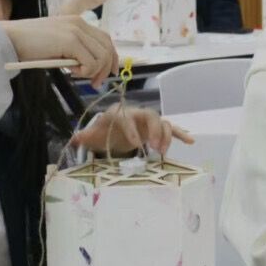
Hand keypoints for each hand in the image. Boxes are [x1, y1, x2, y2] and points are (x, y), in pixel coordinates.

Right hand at [0, 15, 117, 86]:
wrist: (9, 39)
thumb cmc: (29, 45)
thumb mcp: (57, 45)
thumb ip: (75, 49)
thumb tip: (92, 67)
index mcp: (77, 22)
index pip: (105, 39)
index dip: (111, 57)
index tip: (110, 72)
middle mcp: (79, 23)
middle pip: (107, 48)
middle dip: (105, 69)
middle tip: (95, 83)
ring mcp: (76, 31)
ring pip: (101, 57)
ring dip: (93, 71)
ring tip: (75, 73)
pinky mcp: (71, 41)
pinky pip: (91, 63)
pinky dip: (84, 71)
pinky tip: (70, 70)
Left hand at [70, 104, 194, 155]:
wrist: (115, 126)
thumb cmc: (106, 129)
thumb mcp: (95, 133)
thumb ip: (86, 136)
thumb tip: (74, 139)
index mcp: (121, 113)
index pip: (127, 118)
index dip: (132, 129)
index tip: (136, 145)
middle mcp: (138, 114)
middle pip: (150, 115)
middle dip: (154, 130)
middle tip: (154, 147)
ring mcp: (149, 121)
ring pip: (162, 122)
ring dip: (166, 136)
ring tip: (163, 152)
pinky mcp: (158, 129)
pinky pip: (172, 129)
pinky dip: (181, 134)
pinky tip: (191, 141)